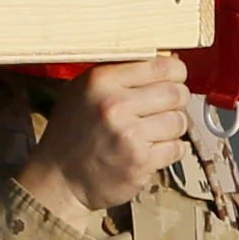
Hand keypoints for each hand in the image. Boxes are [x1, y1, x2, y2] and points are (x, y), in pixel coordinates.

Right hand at [15, 56, 196, 220]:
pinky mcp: (139, 162)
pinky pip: (176, 148)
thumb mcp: (84, 91)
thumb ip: (120, 74)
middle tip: (162, 110)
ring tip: (152, 133)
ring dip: (172, 128)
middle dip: (175, 102)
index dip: (174, 74)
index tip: (172, 82)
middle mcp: (114, 105)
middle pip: (176, 93)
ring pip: (179, 121)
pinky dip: (169, 151)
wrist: (59, 180)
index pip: (163, 66)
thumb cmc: (73, 135)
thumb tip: (168, 59)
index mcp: (102, 81)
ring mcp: (128, 135)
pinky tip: (151, 151)